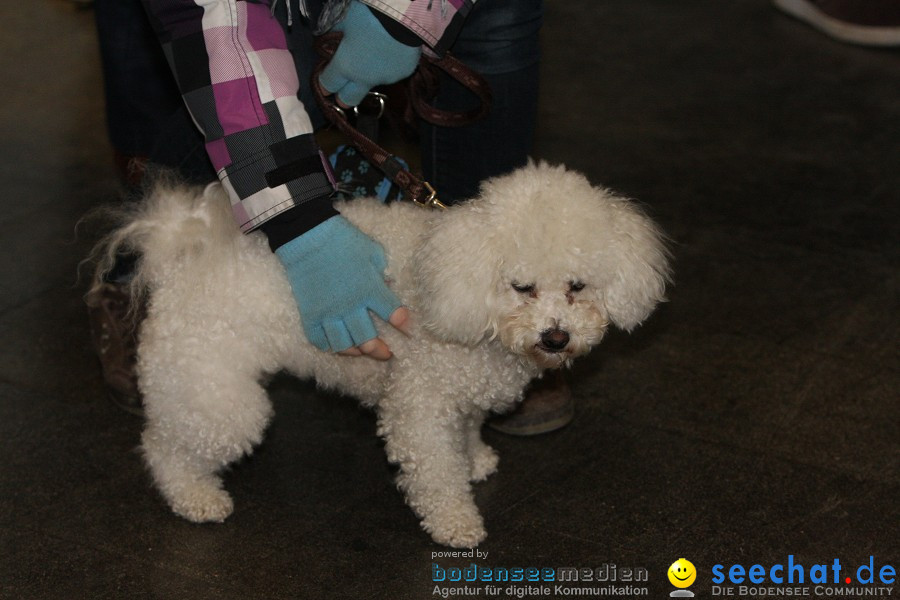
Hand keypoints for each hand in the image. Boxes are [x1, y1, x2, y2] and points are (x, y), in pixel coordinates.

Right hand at [274, 216, 407, 359]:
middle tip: (387, 353)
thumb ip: (383, 271)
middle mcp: (350, 306)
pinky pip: (319, 340)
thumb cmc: (344, 240)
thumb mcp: (373, 251)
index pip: (394, 315)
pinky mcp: (310, 314)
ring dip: (356, 352)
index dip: (405, 326)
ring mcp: (328, 312)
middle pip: (368, 340)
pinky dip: (329, 346)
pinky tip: (337, 344)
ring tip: (362, 350)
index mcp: (369, 289)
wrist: (307, 235)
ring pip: (343, 345)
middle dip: (381, 351)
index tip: (409, 331)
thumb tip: (388, 285)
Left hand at [319, 1, 420, 106]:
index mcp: (346, 65)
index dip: (325, 84)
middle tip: (343, 90)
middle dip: (343, 97)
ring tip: (375, 54)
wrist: (404, 13)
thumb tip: (330, 39)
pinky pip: (393, 72)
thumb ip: (334, 33)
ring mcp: (387, 78)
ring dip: (369, 75)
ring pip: (373, 83)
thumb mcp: (344, 18)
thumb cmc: (369, 13)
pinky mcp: (405, 72)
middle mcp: (366, 78)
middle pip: (349, 99)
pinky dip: (389, 64)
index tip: (325, 83)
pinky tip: (392, 49)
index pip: (329, 83)